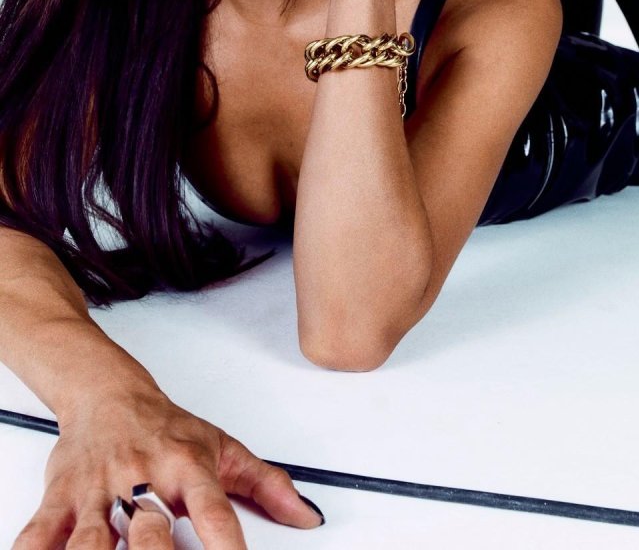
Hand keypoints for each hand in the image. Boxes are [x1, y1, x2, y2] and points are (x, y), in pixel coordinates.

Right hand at [13, 386, 322, 547]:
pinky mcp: (61, 499)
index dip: (226, 545)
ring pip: (92, 537)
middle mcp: (142, 480)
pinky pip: (40, 535)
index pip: (214, 511)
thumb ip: (266, 485)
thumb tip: (308, 516)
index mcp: (186, 467)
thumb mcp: (222, 448)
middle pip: (148, 531)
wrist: (108, 393)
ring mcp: (98, 492)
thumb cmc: (165, 427)